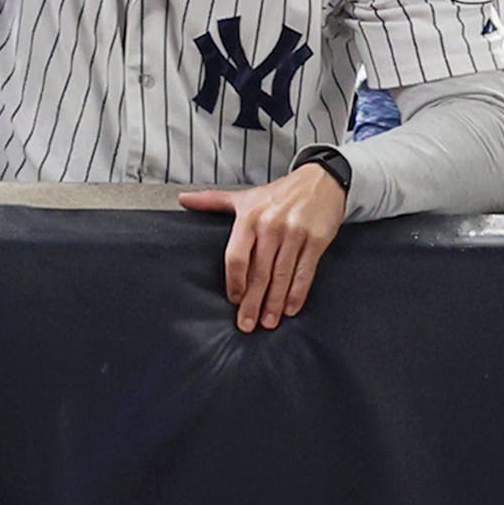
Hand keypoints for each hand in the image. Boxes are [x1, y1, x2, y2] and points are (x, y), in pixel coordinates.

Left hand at [179, 163, 348, 332]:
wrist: (321, 180)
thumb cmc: (279, 193)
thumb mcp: (245, 196)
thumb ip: (212, 201)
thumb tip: (182, 199)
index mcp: (250, 217)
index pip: (237, 256)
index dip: (234, 281)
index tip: (233, 300)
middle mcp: (271, 226)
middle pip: (259, 272)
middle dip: (252, 301)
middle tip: (247, 324)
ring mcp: (294, 234)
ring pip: (281, 276)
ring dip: (274, 303)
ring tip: (268, 323)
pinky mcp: (316, 241)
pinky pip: (305, 272)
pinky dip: (297, 293)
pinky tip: (290, 308)